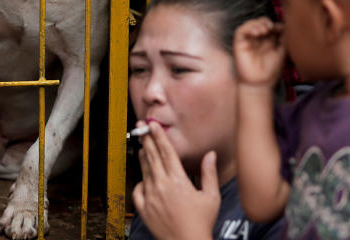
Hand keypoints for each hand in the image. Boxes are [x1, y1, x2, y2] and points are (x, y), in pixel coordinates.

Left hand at [132, 121, 221, 239]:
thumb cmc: (201, 223)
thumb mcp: (211, 197)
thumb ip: (208, 173)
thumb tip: (210, 154)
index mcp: (178, 181)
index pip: (167, 152)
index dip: (159, 136)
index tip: (153, 125)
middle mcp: (162, 186)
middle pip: (152, 157)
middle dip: (146, 139)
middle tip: (140, 127)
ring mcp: (151, 197)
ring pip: (144, 171)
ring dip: (143, 157)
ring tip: (141, 146)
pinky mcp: (144, 208)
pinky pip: (138, 190)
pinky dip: (140, 181)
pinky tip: (143, 178)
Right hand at [232, 17, 285, 88]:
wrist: (260, 84)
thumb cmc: (270, 71)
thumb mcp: (281, 53)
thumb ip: (283, 40)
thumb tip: (286, 27)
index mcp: (266, 42)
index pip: (269, 27)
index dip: (274, 25)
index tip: (281, 28)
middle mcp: (256, 40)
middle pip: (259, 23)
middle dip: (266, 22)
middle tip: (271, 28)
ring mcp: (247, 41)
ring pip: (249, 24)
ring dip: (257, 24)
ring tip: (264, 30)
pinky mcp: (239, 44)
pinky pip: (240, 31)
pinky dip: (248, 28)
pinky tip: (256, 32)